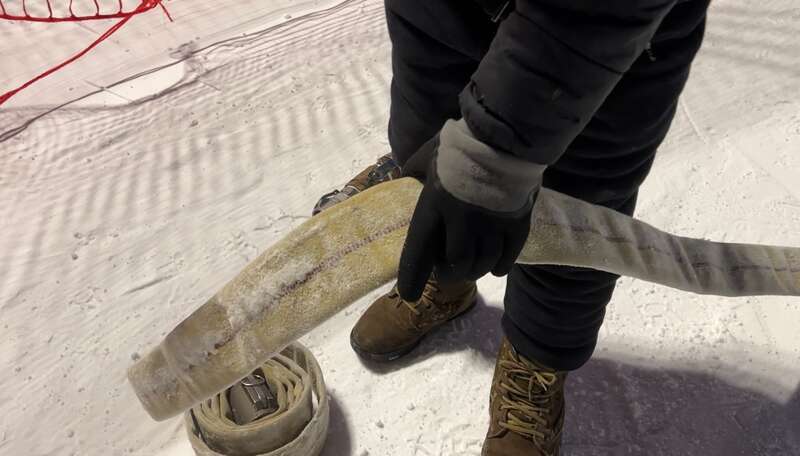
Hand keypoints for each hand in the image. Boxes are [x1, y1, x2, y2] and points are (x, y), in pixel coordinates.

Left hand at [397, 132, 535, 301]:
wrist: (506, 134)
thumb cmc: (461, 142)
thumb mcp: (429, 153)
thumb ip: (415, 168)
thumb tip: (403, 175)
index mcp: (434, 203)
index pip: (418, 249)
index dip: (412, 275)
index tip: (408, 294)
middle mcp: (460, 219)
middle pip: (455, 263)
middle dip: (449, 274)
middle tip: (447, 273)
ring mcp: (491, 223)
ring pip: (482, 263)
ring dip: (475, 270)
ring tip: (472, 268)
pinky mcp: (516, 223)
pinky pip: (508, 256)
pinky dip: (500, 266)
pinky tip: (496, 268)